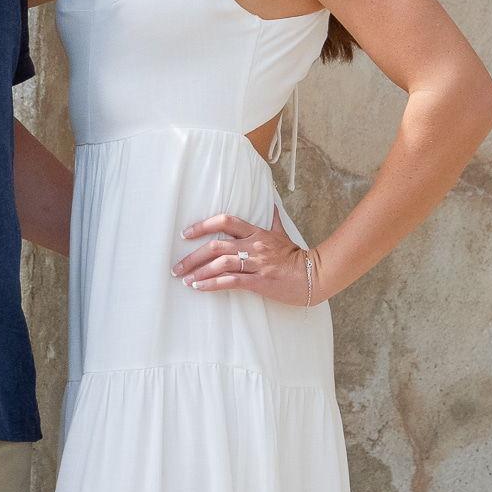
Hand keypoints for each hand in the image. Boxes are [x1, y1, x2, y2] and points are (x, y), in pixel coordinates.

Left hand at [174, 213, 325, 305]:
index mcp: (257, 232)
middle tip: (176, 266)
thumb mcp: (284, 234)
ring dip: (199, 271)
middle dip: (193, 256)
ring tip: (185, 279)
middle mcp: (254, 245)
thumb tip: (272, 204)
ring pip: (221, 263)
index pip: (225, 221)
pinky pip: (231, 281)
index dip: (203, 226)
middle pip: (216, 245)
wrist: (315, 275)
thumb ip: (273, 220)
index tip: (185, 234)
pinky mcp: (260, 281)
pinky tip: (199, 287)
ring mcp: (257, 263)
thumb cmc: (297, 256)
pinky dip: (212, 284)